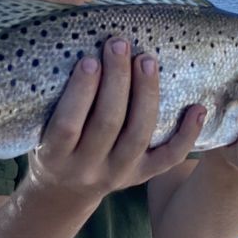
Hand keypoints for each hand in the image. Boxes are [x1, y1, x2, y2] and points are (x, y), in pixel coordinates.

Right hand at [26, 38, 205, 205]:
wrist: (64, 192)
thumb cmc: (51, 145)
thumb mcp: (39, 129)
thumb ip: (55, 100)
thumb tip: (73, 47)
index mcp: (54, 156)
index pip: (68, 125)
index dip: (80, 93)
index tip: (89, 60)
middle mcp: (86, 169)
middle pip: (107, 124)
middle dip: (116, 81)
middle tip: (119, 45)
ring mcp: (117, 174)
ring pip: (138, 135)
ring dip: (145, 94)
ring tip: (147, 60)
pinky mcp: (141, 176)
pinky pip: (169, 158)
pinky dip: (187, 134)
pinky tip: (197, 108)